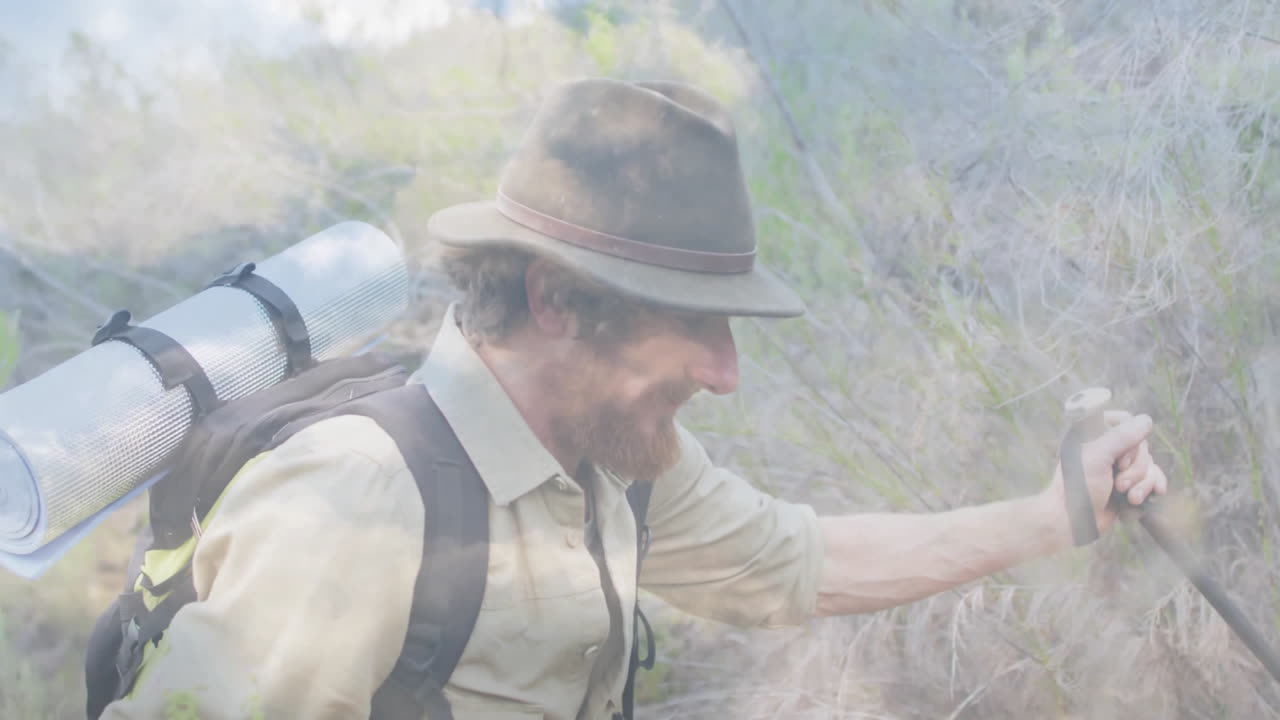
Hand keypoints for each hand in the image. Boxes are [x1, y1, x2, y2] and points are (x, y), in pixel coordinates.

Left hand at [1042, 411, 1168, 541]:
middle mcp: (1106, 447)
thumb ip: (1122, 436)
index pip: (1125, 420)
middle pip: (1142, 445)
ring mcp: (1118, 467)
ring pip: (1149, 464)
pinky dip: (1150, 488)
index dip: (1129, 437)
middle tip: (1118, 484)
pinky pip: (1153, 478)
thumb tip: (1147, 420)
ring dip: (1142, 483)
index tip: (1118, 457)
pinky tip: (1147, 497)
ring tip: (1128, 497)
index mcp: (1092, 434)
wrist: (1074, 521)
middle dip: (1135, 468)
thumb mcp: (1098, 456)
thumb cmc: (1078, 486)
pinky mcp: (1128, 483)